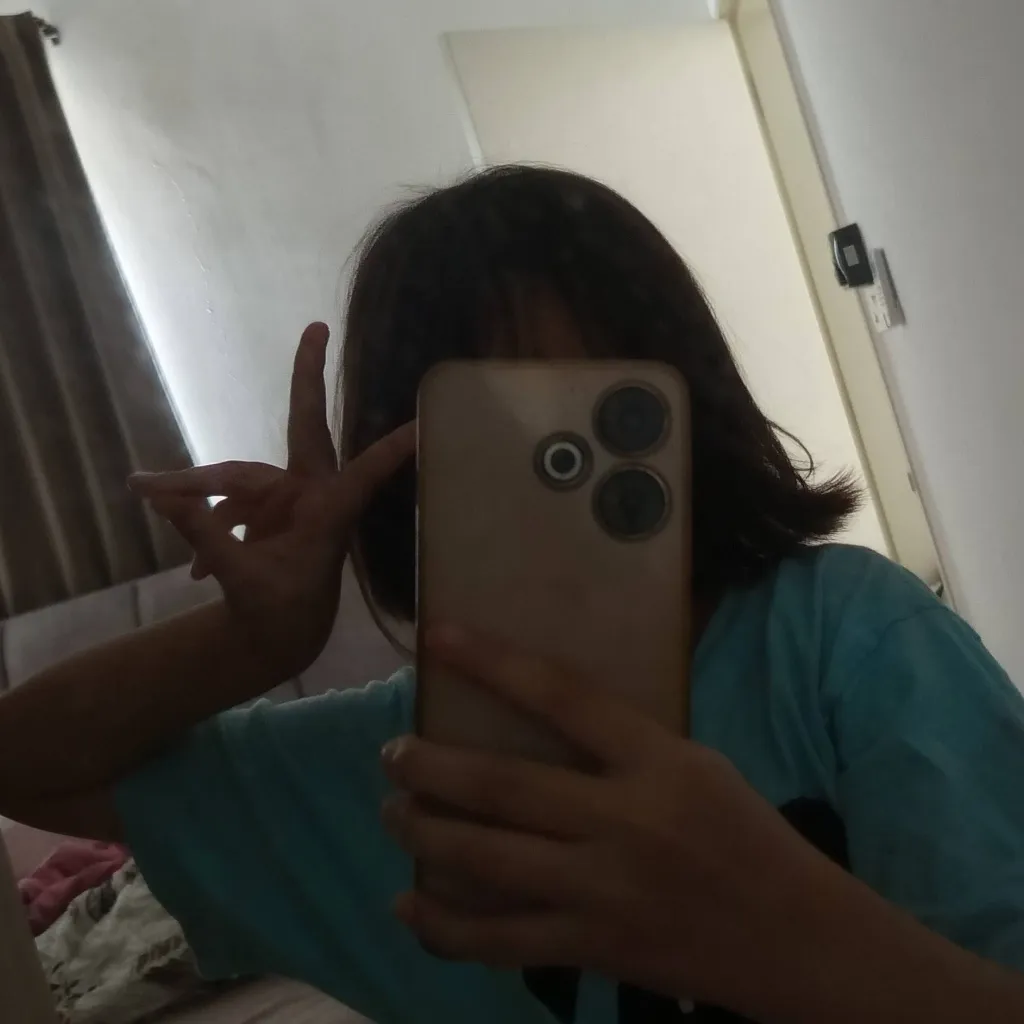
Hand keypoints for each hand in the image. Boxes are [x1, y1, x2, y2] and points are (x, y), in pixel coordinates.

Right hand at [129, 322, 413, 676]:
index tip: (423, 425)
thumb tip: (164, 499)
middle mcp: (313, 496)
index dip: (391, 452)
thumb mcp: (242, 581)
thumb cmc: (278, 612)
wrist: (275, 634)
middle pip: (306, 427)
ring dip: (197, 489)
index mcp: (327, 516)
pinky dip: (203, 520)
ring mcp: (290, 497)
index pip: (364, 476)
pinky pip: (229, 500)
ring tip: (146, 492)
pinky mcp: (268, 505)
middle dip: (307, 380)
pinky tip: (193, 567)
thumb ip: (208, 539)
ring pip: (241, 475)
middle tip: (316, 329)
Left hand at [381, 628, 856, 1017]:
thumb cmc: (745, 834)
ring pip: (487, 860)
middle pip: (503, 786)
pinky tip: (406, 908)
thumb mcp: (695, 764)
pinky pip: (500, 940)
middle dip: (432, 767)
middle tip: (392, 752)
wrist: (795, 938)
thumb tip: (536, 716)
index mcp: (657, 761)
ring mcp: (602, 891)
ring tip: (391, 812)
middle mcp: (624, 821)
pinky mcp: (592, 948)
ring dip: (424, 835)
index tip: (438, 637)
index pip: (563, 696)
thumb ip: (621, 744)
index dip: (494, 663)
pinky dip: (444, 928)